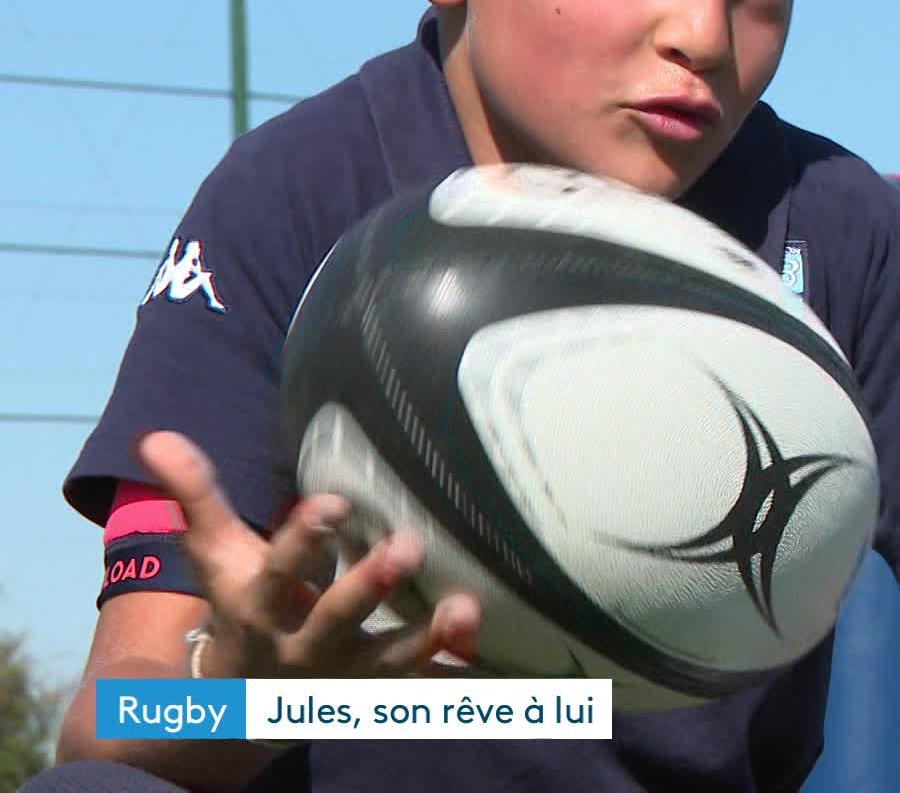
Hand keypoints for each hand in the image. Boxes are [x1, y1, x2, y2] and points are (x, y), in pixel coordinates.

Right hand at [136, 429, 481, 678]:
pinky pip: (426, 690)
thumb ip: (195, 495)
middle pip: (336, 616)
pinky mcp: (381, 691)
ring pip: (388, 659)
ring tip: (465, 609)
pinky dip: (460, 679)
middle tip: (408, 546)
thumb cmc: (241, 602)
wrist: (242, 699)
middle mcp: (303, 643)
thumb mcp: (214, 554)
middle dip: (368, 586)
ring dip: (426, 638)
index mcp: (262, 604)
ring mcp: (346, 672)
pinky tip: (505, 671)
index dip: (305, 538)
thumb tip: (157, 435)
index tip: (334, 503)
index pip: (281, 568)